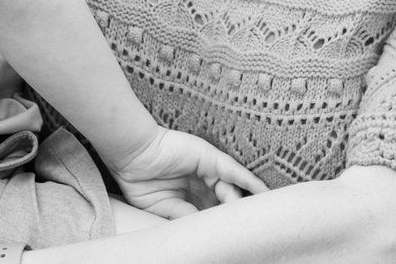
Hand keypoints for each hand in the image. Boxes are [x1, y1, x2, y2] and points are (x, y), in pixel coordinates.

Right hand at [105, 126, 266, 217]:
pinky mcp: (213, 159)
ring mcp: (210, 171)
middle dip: (235, 216)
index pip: (215, 213)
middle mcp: (204, 185)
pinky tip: (264, 193)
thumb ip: (186, 216)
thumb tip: (206, 229)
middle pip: (228, 203)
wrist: (131, 158)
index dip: (224, 224)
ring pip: (234, 191)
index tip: (233, 237)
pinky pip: (237, 172)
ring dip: (240, 205)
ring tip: (247, 217)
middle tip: (244, 229)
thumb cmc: (141, 182)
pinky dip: (251, 183)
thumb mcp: (164, 208)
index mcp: (193, 199)